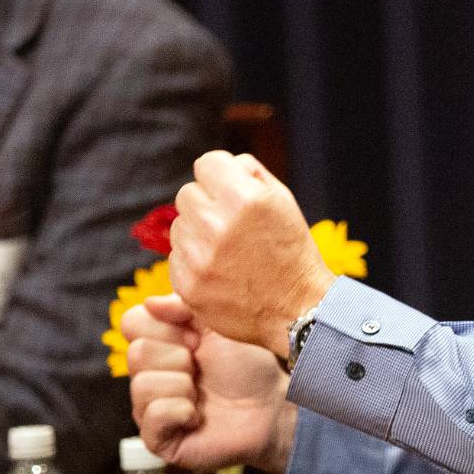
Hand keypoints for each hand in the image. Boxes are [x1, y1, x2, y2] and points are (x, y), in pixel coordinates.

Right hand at [124, 294, 297, 473]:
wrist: (270, 404)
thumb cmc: (247, 364)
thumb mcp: (217, 323)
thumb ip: (184, 306)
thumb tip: (150, 302)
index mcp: (157, 344)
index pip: (131, 322)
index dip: (169, 328)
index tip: (198, 340)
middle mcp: (147, 375)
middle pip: (136, 353)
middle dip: (180, 358)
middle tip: (202, 369)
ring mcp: (149, 408)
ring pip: (143, 385)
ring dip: (184, 386)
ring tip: (201, 393)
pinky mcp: (158, 439)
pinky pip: (153, 415)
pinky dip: (182, 411)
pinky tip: (197, 416)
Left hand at [169, 151, 335, 354]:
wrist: (297, 309)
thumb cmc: (291, 251)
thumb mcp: (283, 201)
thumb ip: (251, 173)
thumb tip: (225, 164)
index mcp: (243, 198)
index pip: (206, 164)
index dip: (220, 176)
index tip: (230, 192)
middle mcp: (216, 224)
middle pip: (187, 194)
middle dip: (206, 205)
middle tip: (230, 226)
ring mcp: (198, 257)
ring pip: (178, 226)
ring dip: (197, 233)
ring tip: (228, 251)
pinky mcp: (187, 284)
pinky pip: (176, 257)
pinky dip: (193, 262)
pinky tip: (220, 271)